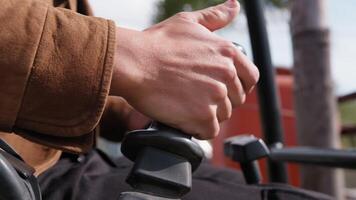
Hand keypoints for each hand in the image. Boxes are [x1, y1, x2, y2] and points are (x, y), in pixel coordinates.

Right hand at [110, 0, 258, 138]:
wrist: (134, 63)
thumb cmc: (157, 43)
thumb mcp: (188, 22)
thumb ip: (215, 16)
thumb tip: (235, 6)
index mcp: (228, 52)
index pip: (250, 78)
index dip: (237, 86)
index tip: (221, 88)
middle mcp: (227, 74)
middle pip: (235, 99)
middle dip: (219, 101)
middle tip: (195, 96)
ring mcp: (216, 96)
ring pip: (222, 116)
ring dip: (206, 115)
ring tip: (185, 104)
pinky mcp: (203, 116)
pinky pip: (209, 131)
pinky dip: (197, 128)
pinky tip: (183, 117)